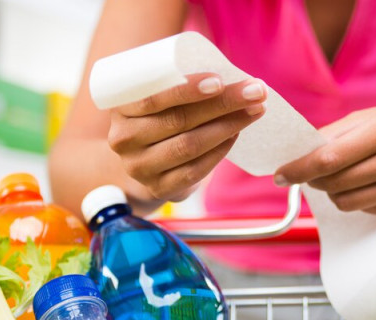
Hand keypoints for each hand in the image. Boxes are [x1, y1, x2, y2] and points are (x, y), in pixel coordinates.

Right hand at [108, 73, 267, 201]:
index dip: (187, 91)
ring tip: (254, 110)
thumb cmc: (158, 118)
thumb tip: (230, 75)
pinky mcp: (159, 188)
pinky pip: (196, 170)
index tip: (220, 80)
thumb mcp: (156, 99)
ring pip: (190, 146)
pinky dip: (220, 151)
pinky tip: (236, 134)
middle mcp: (124, 140)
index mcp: (120, 109)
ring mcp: (140, 168)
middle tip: (255, 91)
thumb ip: (177, 85)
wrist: (143, 163)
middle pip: (178, 121)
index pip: (153, 99)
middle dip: (222, 104)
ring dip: (228, 126)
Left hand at [274, 103, 375, 215]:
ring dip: (334, 192)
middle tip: (312, 173)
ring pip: (347, 202)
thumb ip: (334, 134)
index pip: (329, 159)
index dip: (299, 169)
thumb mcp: (373, 117)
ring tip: (344, 176)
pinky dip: (360, 198)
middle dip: (315, 180)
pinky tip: (372, 183)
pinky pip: (366, 210)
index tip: (279, 175)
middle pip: (335, 183)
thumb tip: (297, 154)